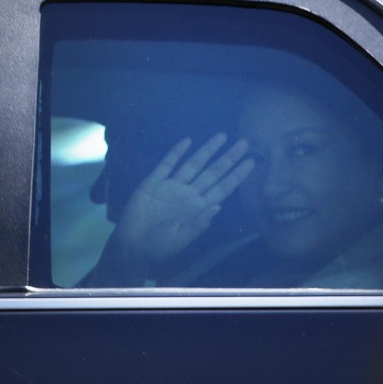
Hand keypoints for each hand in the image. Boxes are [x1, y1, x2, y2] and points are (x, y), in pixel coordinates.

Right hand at [91, 133, 254, 284]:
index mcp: (198, 208)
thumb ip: (200, 222)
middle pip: (212, 172)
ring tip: (222, 136)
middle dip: (228, 158)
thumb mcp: (183, 238)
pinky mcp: (152, 183)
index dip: (236, 175)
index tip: (251, 162)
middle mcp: (188, 194)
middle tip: (244, 143)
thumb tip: (219, 206)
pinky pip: (166, 165)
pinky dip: (176, 153)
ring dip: (207, 150)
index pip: (222, 188)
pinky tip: (187, 141)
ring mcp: (170, 187)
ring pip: (193, 164)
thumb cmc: (159, 246)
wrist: (131, 246)